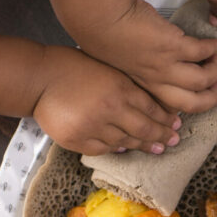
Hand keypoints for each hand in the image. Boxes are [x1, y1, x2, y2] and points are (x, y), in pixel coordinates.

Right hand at [32, 46, 181, 155]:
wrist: (39, 78)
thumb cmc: (73, 67)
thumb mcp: (108, 68)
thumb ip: (127, 86)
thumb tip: (150, 105)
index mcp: (120, 88)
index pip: (152, 108)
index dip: (166, 119)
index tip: (176, 125)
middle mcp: (111, 110)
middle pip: (145, 129)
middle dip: (163, 136)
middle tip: (174, 141)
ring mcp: (95, 128)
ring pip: (126, 142)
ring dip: (143, 146)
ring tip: (157, 148)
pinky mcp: (79, 141)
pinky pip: (104, 149)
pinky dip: (116, 148)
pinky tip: (125, 148)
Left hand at [75, 0, 216, 113]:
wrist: (99, 17)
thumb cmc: (104, 34)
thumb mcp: (122, 60)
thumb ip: (139, 67)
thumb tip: (155, 61)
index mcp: (143, 87)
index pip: (170, 108)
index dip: (187, 104)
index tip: (197, 94)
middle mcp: (155, 81)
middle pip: (192, 104)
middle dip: (210, 98)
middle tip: (215, 86)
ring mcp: (164, 65)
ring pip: (201, 80)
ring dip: (214, 70)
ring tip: (215, 59)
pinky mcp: (172, 46)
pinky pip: (202, 52)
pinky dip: (214, 48)